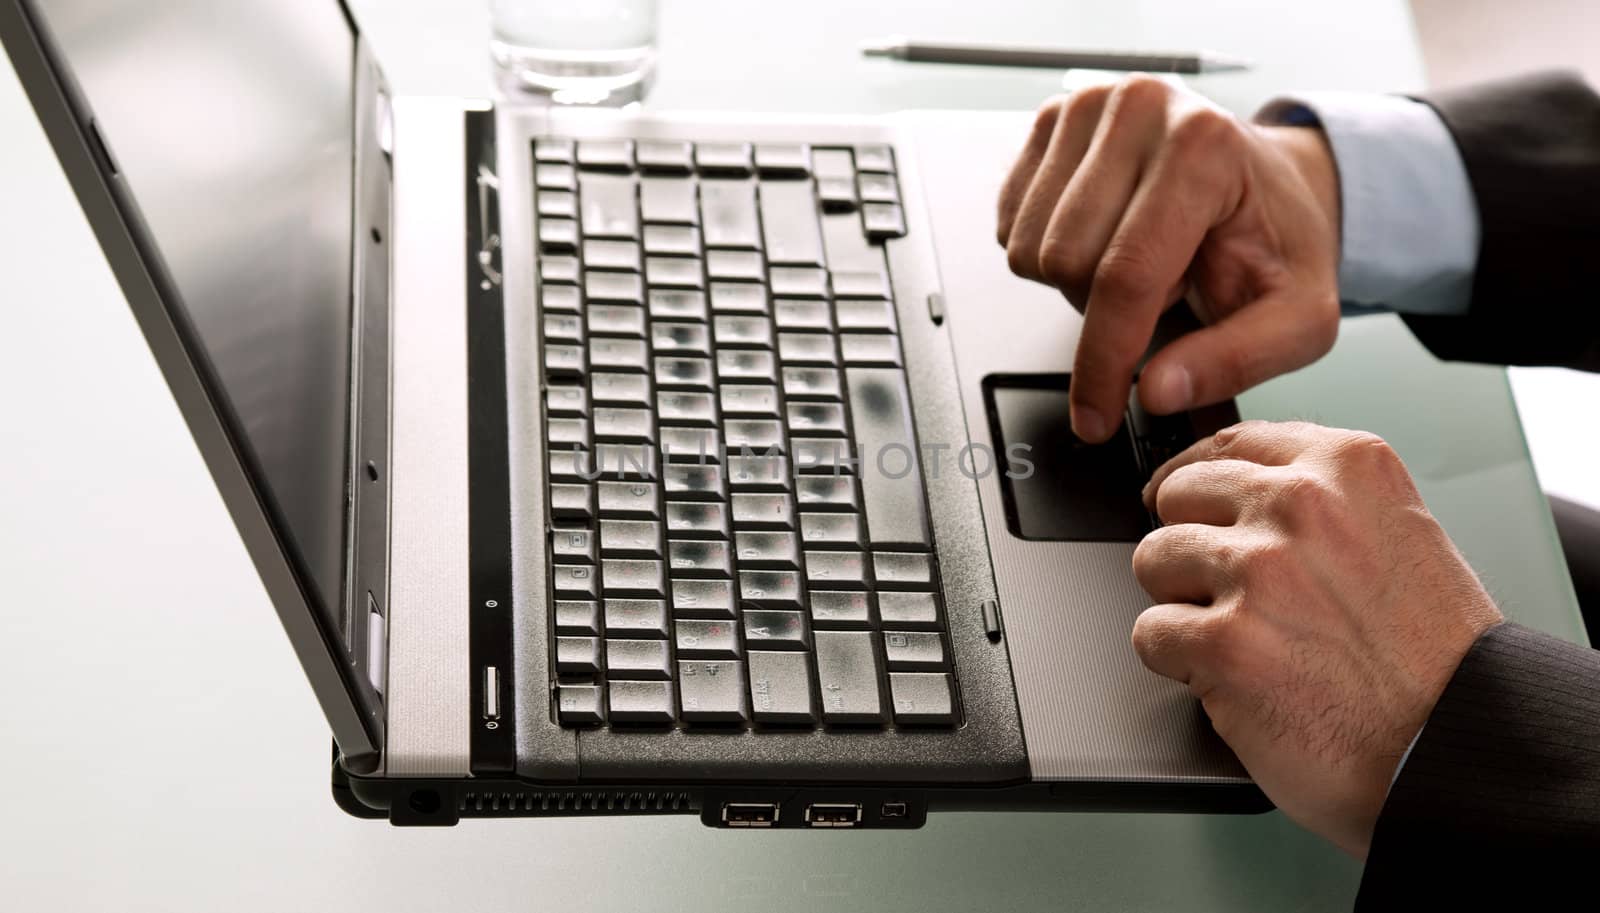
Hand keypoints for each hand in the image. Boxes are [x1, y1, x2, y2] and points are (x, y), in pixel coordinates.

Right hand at [996, 77, 1342, 442]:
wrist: (1271, 182)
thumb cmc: (1279, 239)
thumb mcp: (1299, 317)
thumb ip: (1235, 360)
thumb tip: (1158, 392)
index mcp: (1204, 146)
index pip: (1126, 274)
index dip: (1104, 362)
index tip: (1096, 417)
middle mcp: (1139, 110)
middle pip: (1066, 264)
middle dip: (1104, 308)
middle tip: (1165, 289)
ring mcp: (1087, 106)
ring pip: (1030, 250)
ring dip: (1077, 282)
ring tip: (1139, 260)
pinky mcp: (1050, 121)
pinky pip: (1011, 228)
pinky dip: (1052, 256)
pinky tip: (1105, 238)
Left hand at [1131, 420, 1502, 857]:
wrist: (1459, 746)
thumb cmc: (1434, 657)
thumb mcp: (1398, 532)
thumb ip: (1321, 500)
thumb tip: (1235, 489)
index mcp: (1346, 467)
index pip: (1228, 444)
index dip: (1195, 479)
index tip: (1184, 500)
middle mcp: (1299, 506)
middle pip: (1177, 496)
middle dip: (1191, 545)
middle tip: (1229, 593)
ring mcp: (1258, 571)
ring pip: (1152, 560)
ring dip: (1181, 604)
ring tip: (1240, 638)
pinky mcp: (1224, 642)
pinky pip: (1150, 633)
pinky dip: (1178, 663)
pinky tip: (1230, 677)